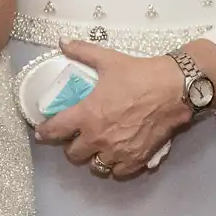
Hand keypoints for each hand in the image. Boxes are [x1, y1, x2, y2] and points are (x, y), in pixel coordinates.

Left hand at [34, 40, 190, 179]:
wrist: (173, 89)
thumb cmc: (138, 74)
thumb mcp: (107, 59)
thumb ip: (82, 52)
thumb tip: (62, 42)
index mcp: (87, 115)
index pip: (55, 131)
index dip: (45, 133)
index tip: (42, 133)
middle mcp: (99, 138)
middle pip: (74, 154)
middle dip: (72, 146)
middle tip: (77, 137)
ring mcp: (118, 152)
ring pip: (96, 166)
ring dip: (94, 158)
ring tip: (98, 148)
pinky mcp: (137, 159)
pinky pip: (119, 173)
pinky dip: (116, 166)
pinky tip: (117, 156)